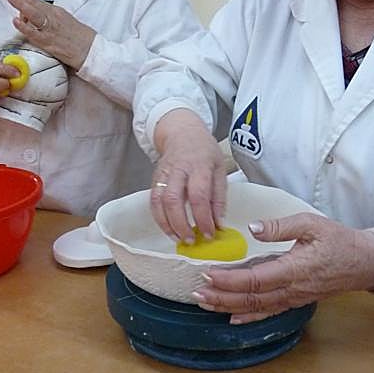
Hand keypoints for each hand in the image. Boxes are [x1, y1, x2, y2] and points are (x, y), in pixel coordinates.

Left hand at [0, 0, 95, 70]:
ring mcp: (50, 29)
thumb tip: (30, 16)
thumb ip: (48, 17)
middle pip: (33, 3)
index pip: (35, 0)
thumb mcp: (64, 21)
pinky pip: (34, 33)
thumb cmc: (78, 38)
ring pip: (33, 14)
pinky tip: (16, 21)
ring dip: (20, 4)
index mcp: (56, 11)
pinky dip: (25, 27)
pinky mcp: (49, 42)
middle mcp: (53, 17)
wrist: (90, 50)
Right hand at [151, 109, 226, 241]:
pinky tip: (169, 229)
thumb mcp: (220, 168)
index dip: (203, 218)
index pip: (199, 195)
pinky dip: (159, 218)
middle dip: (181, 224)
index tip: (210, 234)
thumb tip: (219, 224)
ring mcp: (164, 173)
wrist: (182, 132)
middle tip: (192, 240)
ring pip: (159, 202)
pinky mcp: (155, 179)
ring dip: (168, 224)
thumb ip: (219, 197)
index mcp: (199, 165)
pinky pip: (153, 201)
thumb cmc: (204, 151)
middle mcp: (179, 169)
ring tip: (179, 238)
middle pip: (173, 199)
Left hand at [192, 213, 373, 322]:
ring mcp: (294, 297)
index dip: (230, 280)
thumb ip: (280, 226)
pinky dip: (248, 316)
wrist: (364, 262)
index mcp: (295, 269)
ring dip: (229, 306)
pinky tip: (232, 317)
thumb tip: (253, 229)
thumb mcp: (312, 223)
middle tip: (197, 292)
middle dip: (222, 297)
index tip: (209, 273)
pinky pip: (269, 311)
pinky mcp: (296, 299)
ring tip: (205, 302)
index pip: (256, 279)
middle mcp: (292, 289)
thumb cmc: (339, 240)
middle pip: (251, 298)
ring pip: (257, 307)